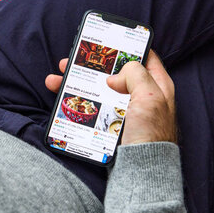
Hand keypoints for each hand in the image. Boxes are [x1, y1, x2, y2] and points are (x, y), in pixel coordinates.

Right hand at [45, 50, 176, 145]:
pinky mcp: (112, 127)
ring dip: (76, 83)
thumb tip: (115, 76)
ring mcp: (126, 113)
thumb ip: (135, 75)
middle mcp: (141, 97)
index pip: (144, 57)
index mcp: (157, 86)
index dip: (126, 46)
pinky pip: (92, 109)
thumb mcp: (150, 98)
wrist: (142, 174)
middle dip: (91, 65)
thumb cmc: (150, 136)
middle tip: (71, 60)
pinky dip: (77, 103)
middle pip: (114, 73)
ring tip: (56, 80)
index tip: (106, 39)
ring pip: (98, 91)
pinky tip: (62, 100)